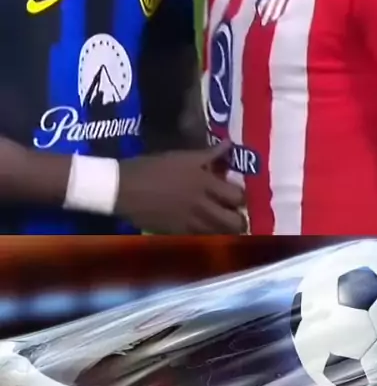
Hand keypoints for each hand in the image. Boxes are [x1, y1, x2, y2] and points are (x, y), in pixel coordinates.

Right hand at [116, 142, 245, 233]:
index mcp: (204, 182)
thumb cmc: (153, 167)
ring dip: (226, 231)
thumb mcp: (183, 156)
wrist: (125, 187)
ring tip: (223, 225)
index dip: (241, 197)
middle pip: (235, 222)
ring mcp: (191, 222)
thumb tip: (229, 144)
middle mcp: (202, 205)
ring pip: (221, 235)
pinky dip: (208, 237)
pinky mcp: (178, 234)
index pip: (237, 196)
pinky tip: (206, 232)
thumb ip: (209, 154)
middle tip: (235, 214)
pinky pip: (202, 240)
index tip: (237, 195)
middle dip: (240, 220)